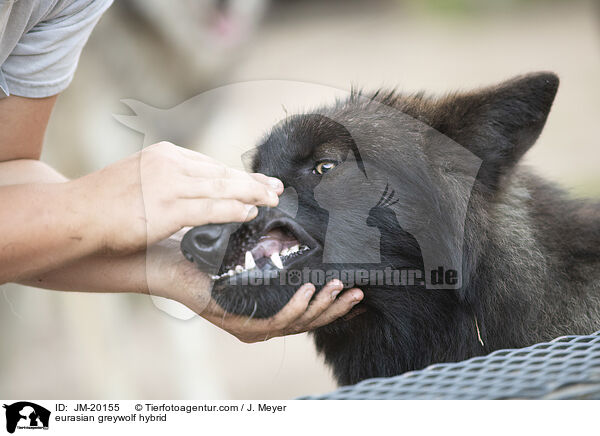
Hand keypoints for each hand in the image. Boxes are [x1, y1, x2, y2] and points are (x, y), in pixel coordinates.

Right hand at [71, 141, 282, 253]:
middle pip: (222, 172)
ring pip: (222, 188)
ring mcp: (168, 185)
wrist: (72, 215)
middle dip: (253, 181)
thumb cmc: (103, 203)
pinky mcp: (166, 209)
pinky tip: (250, 212)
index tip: (256, 181)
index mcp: (164, 154)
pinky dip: (233, 209)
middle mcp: (170, 163)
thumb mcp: (139, 180)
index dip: (237, 175)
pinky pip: (209, 208)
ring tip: (271, 200)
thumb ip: (167, 182)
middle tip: (276, 188)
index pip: (211, 164)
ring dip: (251, 194)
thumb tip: (195, 193)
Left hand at [148, 238, 363, 342]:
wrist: (170, 262)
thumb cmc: (207, 256)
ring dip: (320, 308)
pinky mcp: (237, 323)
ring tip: (336, 289)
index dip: (332, 307)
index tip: (353, 293)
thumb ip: (272, 254)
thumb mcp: (247, 254)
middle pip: (306, 323)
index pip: (306, 314)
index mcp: (264, 310)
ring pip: (294, 325)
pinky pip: (273, 321)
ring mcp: (248, 326)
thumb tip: (299, 235)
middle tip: (357, 294)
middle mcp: (259, 324)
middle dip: (335, 309)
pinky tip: (307, 290)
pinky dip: (294, 307)